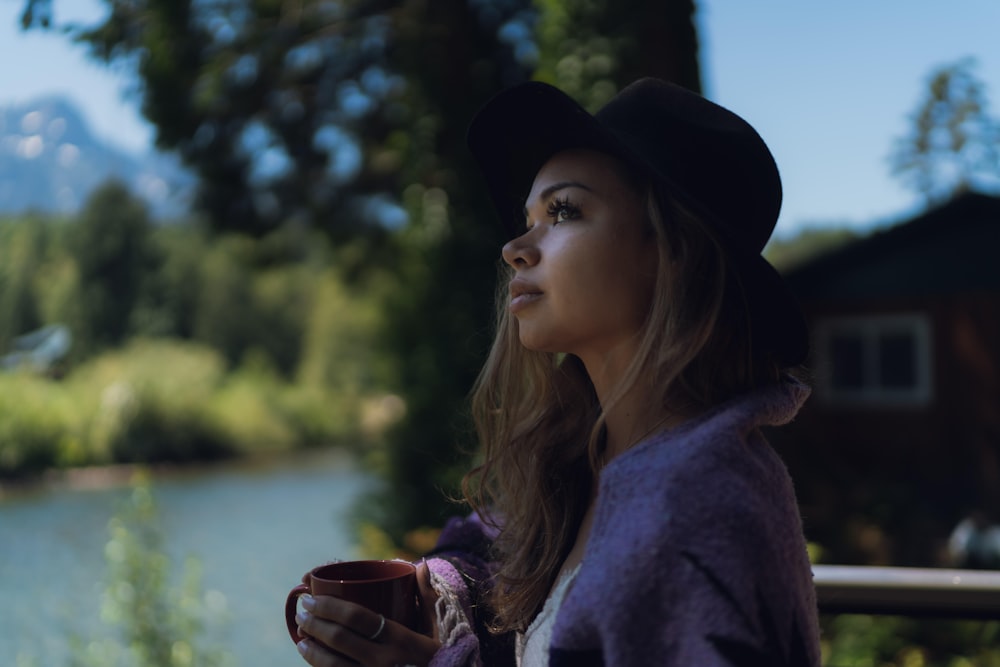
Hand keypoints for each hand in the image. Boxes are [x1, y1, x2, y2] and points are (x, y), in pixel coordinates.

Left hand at [296, 562, 440, 666]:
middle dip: (314, 622)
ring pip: (332, 665)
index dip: (329, 606)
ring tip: (301, 635)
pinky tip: (312, 659)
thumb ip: (428, 598)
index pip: (357, 618)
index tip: (312, 597)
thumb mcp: (439, 629)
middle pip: (339, 639)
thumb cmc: (440, 658)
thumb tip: (422, 565)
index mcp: (400, 640)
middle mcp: (384, 662)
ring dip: (311, 649)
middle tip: (303, 610)